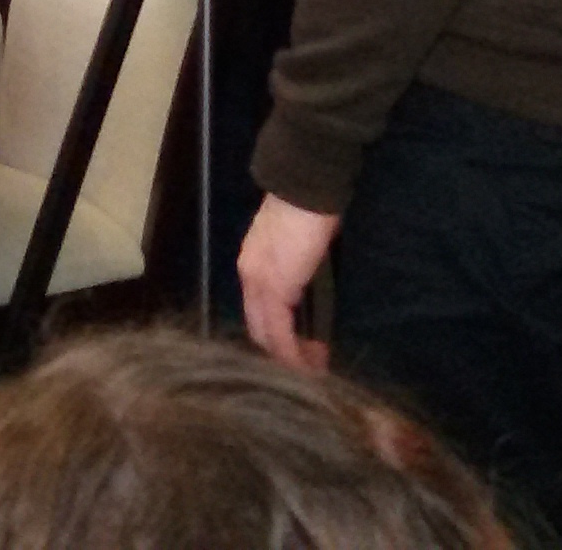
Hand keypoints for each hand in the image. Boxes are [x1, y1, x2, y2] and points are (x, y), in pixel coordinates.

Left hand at [239, 195, 339, 369]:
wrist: (304, 188)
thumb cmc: (307, 209)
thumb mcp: (296, 244)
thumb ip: (295, 265)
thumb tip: (307, 283)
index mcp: (252, 264)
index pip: (257, 310)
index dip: (276, 334)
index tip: (300, 349)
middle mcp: (248, 277)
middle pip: (257, 327)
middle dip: (281, 352)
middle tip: (308, 367)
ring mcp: (258, 285)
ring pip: (266, 335)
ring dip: (289, 358)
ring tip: (313, 372)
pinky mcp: (275, 291)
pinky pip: (280, 334)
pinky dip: (293, 354)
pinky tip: (309, 367)